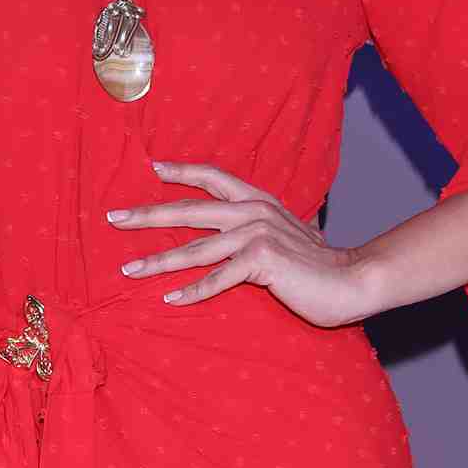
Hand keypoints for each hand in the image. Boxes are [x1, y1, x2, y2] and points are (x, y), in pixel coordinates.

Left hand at [109, 160, 374, 327]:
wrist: (353, 280)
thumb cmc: (317, 266)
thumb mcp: (286, 236)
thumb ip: (260, 230)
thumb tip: (238, 236)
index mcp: (258, 201)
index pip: (212, 178)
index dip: (180, 172)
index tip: (150, 169)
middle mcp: (254, 212)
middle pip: (190, 210)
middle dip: (147, 215)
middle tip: (114, 219)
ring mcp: (257, 235)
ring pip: (196, 249)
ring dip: (158, 261)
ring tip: (129, 269)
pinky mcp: (262, 262)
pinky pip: (218, 278)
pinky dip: (193, 291)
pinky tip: (170, 298)